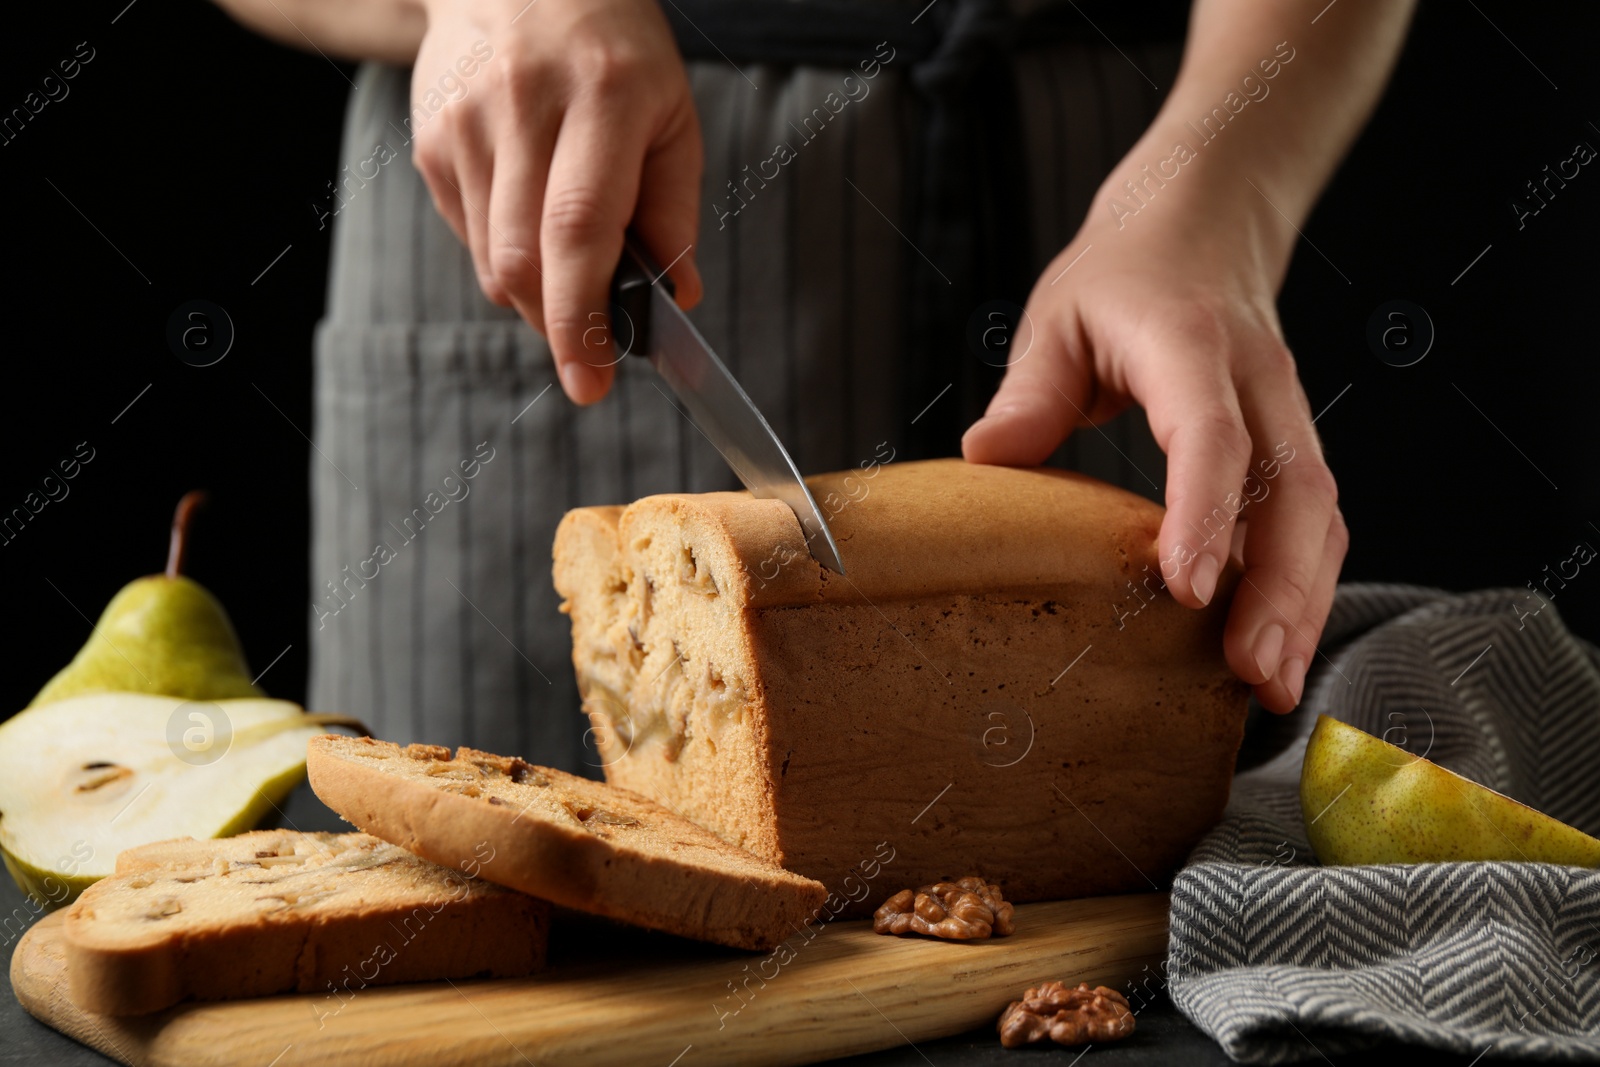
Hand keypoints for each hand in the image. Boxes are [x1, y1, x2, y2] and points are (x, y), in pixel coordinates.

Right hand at [411, 0, 702, 402]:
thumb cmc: (614, 50)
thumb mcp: (670, 113)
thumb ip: (674, 208)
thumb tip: (677, 296)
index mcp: (602, 97)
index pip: (578, 229)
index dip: (582, 317)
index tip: (593, 378)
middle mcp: (524, 106)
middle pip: (522, 260)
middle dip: (558, 326)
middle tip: (590, 356)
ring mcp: (466, 124)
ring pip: (491, 261)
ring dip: (534, 294)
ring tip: (569, 266)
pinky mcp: (431, 142)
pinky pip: (469, 236)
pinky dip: (506, 255)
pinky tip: (529, 215)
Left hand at [961, 168, 1345, 713]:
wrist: (1203, 226)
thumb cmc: (1123, 275)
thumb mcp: (1059, 316)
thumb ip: (1031, 389)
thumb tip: (984, 458)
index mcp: (1191, 345)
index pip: (1211, 435)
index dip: (1204, 513)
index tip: (1189, 590)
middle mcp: (1258, 384)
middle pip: (1293, 490)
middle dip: (1281, 588)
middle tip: (1253, 672)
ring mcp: (1287, 415)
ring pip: (1318, 515)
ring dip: (1304, 604)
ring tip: (1274, 686)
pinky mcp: (1292, 446)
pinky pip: (1312, 522)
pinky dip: (1303, 588)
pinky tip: (1278, 646)